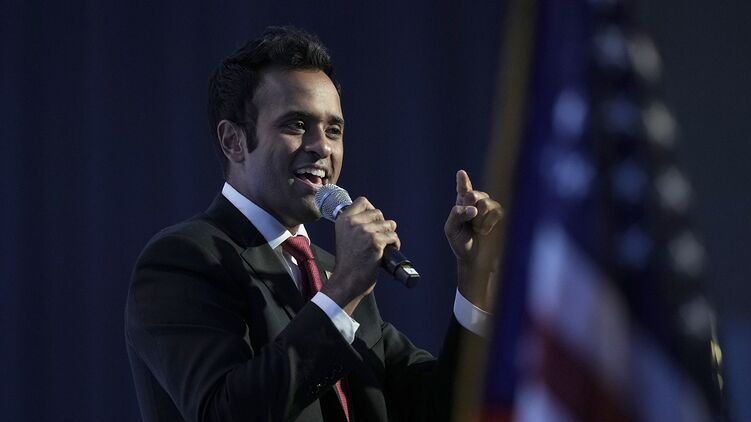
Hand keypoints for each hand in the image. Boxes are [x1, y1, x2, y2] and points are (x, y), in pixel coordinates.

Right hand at [321, 197, 399, 313]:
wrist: (346, 281)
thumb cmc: (348, 263)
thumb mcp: (345, 237)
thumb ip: (355, 225)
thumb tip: (376, 218)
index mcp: (343, 220)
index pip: (362, 201)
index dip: (371, 210)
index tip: (373, 222)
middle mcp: (353, 223)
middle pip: (378, 213)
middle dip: (383, 224)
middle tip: (380, 238)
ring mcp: (364, 231)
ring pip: (389, 224)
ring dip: (390, 235)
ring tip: (384, 246)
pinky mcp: (375, 241)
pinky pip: (393, 236)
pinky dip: (395, 244)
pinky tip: (388, 251)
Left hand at [444, 170, 503, 309]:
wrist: (475, 259)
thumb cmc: (461, 244)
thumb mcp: (451, 229)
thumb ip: (456, 214)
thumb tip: (473, 209)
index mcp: (462, 203)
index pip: (463, 189)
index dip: (463, 181)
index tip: (461, 173)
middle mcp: (477, 203)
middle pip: (475, 194)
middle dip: (470, 204)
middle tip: (470, 219)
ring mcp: (490, 208)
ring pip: (485, 203)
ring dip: (479, 219)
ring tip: (477, 229)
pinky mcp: (501, 216)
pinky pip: (496, 212)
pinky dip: (487, 224)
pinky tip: (484, 231)